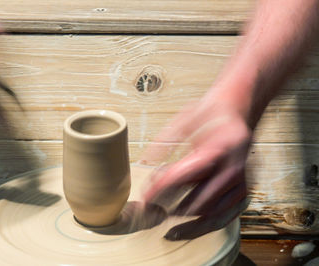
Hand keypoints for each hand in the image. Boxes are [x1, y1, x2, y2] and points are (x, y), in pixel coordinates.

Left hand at [141, 97, 251, 239]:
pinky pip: (226, 216)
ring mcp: (242, 181)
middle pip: (199, 200)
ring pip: (214, 215)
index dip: (162, 189)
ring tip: (169, 230)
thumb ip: (165, 140)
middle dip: (171, 210)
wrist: (240, 108)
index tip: (146, 197)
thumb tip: (146, 161)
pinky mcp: (244, 190)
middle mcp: (234, 168)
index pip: (185, 175)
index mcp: (220, 147)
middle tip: (151, 215)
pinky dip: (206, 226)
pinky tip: (189, 229)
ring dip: (189, 225)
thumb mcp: (185, 118)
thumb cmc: (213, 113)